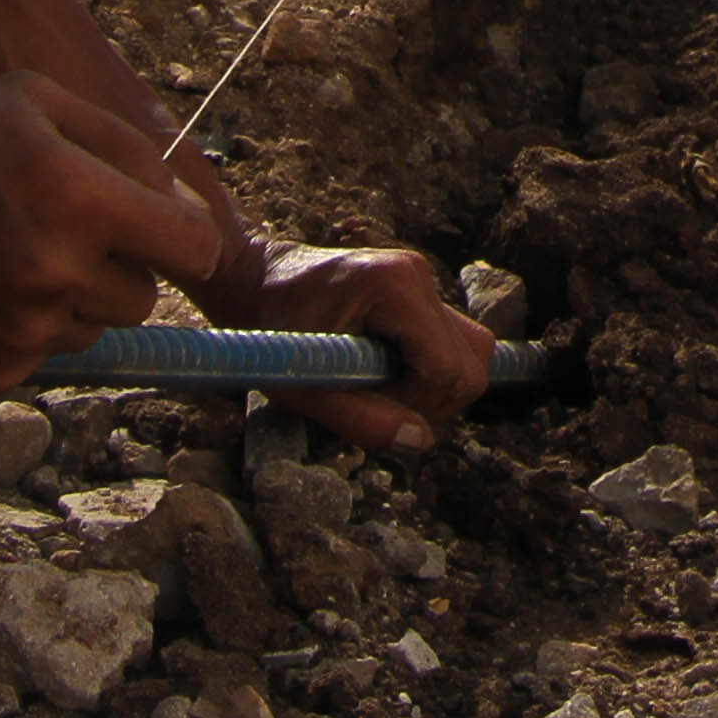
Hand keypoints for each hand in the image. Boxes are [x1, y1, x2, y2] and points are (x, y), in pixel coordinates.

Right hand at [0, 73, 229, 396]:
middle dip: (119, 267)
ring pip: (93, 329)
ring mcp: (19, 330)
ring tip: (8, 254)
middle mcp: (56, 274)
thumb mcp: (35, 101)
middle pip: (144, 296)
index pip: (194, 248)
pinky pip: (40, 357)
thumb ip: (125, 145)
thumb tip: (185, 202)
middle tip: (62, 232)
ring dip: (69, 300)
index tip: (164, 233)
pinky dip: (22, 330)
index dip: (184, 238)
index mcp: (82, 201)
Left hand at [194, 236, 494, 455]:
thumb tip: (420, 442)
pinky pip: (448, 341)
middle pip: (470, 362)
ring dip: (431, 386)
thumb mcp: (303, 386)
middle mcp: (418, 275)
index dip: (417, 405)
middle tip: (374, 402)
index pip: (449, 369)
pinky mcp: (416, 288)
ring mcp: (420, 278)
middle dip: (430, 400)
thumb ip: (362, 419)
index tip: (369, 405)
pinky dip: (423, 369)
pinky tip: (379, 371)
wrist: (248, 278)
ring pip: (468, 352)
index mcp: (395, 287)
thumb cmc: (265, 330)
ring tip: (378, 389)